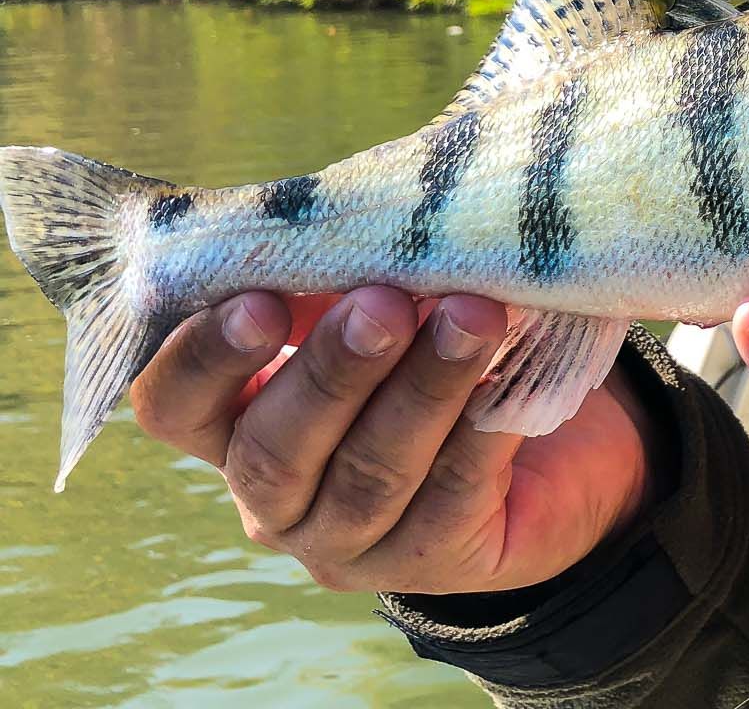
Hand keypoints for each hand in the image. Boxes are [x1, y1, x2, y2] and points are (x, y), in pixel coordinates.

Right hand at [130, 287, 669, 594]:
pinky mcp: (437, 560)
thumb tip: (351, 206)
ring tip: (472, 318)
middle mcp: (276, 496)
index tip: (260, 300)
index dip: (203, 359)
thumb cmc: (436, 347)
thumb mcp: (379, 301)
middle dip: (331, 370)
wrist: (557, 443)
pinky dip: (481, 429)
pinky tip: (510, 376)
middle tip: (382, 303)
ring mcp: (352, 540)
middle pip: (274, 449)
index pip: (175, 405)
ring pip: (371, 473)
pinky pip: (454, 495)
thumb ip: (345, 268)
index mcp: (235, 422)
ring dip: (422, 389)